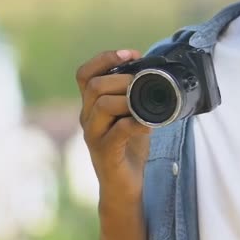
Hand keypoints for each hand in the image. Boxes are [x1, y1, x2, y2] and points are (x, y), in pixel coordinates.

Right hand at [76, 49, 150, 207]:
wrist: (124, 186)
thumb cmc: (128, 148)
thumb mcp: (132, 115)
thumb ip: (136, 97)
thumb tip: (155, 74)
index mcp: (92, 105)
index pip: (84, 74)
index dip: (105, 58)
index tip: (131, 54)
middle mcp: (88, 117)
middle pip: (93, 85)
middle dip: (120, 78)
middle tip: (141, 83)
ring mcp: (94, 135)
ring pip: (102, 104)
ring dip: (128, 98)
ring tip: (145, 103)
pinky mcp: (105, 153)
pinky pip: (118, 131)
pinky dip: (136, 123)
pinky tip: (148, 123)